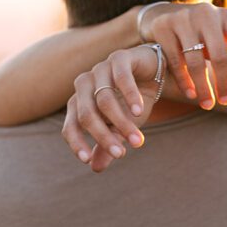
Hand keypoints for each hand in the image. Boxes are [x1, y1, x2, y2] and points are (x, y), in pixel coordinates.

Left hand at [62, 46, 160, 172]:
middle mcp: (84, 85)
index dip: (76, 143)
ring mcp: (100, 69)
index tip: (86, 160)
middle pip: (86, 115)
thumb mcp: (122, 128)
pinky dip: (130, 96)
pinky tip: (139, 111)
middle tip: (121, 154)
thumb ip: (108, 145)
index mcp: (79, 103)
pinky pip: (121, 78)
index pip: (70, 126)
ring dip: (122, 122)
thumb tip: (95, 168)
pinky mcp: (119, 58)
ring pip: (104, 99)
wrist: (156, 74)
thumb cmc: (133, 103)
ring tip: (138, 140)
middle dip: (103, 137)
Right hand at [139, 1, 226, 108]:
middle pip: (220, 55)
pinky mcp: (163, 27)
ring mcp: (183, 19)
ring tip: (207, 104)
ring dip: (203, 87)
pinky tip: (190, 94)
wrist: (164, 14)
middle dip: (224, 83)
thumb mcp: (222, 36)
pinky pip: (175, 61)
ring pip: (195, 61)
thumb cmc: (201, 31)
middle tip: (225, 102)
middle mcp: (207, 14)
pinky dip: (184, 81)